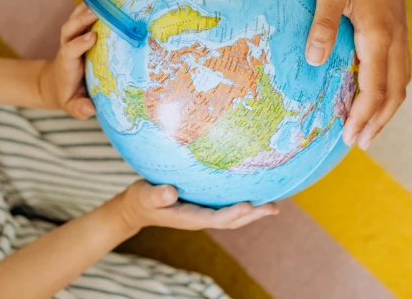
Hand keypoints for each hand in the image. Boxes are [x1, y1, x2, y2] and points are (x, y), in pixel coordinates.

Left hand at [40, 4, 97, 118]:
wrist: (55, 83)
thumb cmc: (68, 95)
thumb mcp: (72, 106)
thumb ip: (79, 108)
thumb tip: (90, 109)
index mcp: (67, 63)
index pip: (70, 49)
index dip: (80, 43)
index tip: (92, 37)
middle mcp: (68, 46)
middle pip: (69, 28)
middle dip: (81, 19)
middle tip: (97, 11)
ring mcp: (73, 37)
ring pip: (75, 18)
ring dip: (86, 7)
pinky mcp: (80, 32)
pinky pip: (84, 15)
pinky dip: (92, 4)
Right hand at [114, 180, 278, 232]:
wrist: (137, 207)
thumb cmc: (140, 200)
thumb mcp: (143, 196)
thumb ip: (156, 195)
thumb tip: (171, 192)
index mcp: (189, 217)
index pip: (216, 218)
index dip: (233, 213)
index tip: (249, 205)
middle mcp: (200, 217)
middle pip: (232, 219)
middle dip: (253, 214)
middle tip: (275, 207)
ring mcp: (203, 212)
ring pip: (232, 215)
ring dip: (253, 211)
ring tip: (274, 204)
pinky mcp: (203, 205)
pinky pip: (226, 205)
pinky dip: (242, 202)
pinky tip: (253, 191)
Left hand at [306, 0, 410, 149]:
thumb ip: (323, 25)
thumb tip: (313, 60)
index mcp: (379, 36)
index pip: (375, 89)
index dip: (364, 116)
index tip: (349, 137)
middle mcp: (395, 39)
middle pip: (395, 93)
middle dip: (378, 122)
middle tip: (359, 143)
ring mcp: (400, 33)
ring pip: (401, 82)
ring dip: (387, 108)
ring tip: (370, 126)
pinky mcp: (398, 26)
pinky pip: (400, 67)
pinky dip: (390, 88)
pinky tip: (377, 90)